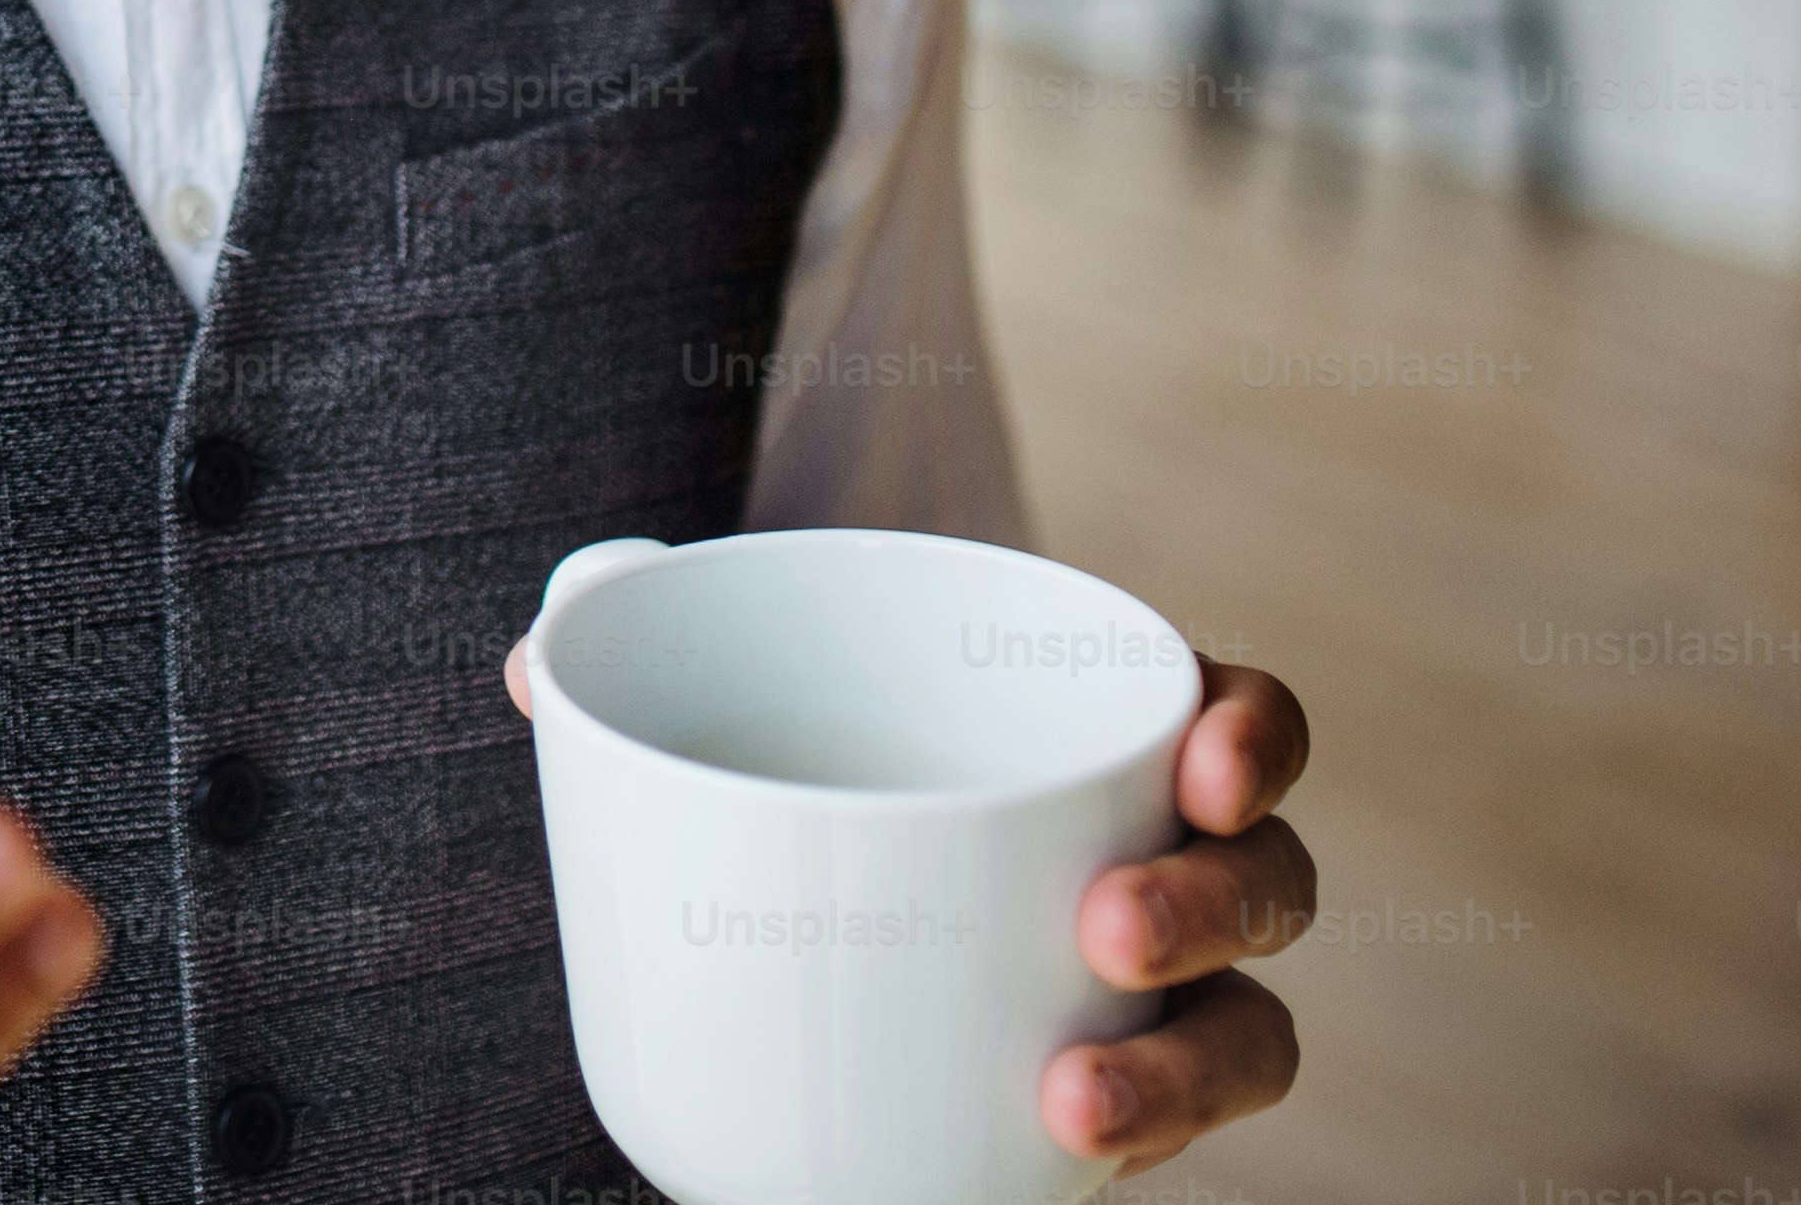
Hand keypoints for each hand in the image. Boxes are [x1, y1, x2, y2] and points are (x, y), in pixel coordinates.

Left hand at [495, 644, 1311, 1169]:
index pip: (1239, 718)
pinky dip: (1127, 1151)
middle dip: (1213, 907)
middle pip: (1267, 885)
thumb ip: (639, 646)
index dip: (1250, 733)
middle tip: (1107, 929)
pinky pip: (1162, 1140)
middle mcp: (1162, 864)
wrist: (801, 901)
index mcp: (1102, 729)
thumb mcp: (735, 678)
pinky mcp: (1104, 1101)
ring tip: (1073, 1099)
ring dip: (1179, 1075)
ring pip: (1244, 1041)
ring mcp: (1150, 1000)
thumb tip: (532, 665)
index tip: (1198, 759)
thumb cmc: (798, 748)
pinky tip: (1046, 1158)